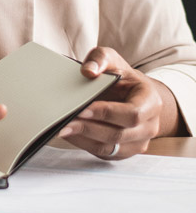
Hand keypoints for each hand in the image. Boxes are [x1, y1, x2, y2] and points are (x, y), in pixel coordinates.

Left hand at [58, 47, 179, 159]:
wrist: (130, 94)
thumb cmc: (121, 77)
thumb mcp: (111, 60)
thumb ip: (100, 59)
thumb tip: (88, 71)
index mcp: (151, 102)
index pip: (132, 114)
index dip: (107, 113)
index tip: (83, 109)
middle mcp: (149, 126)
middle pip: (119, 135)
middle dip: (90, 128)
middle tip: (65, 122)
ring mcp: (138, 142)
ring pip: (110, 148)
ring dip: (84, 139)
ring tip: (62, 129)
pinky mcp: (123, 151)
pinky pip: (103, 153)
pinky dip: (84, 144)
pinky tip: (68, 134)